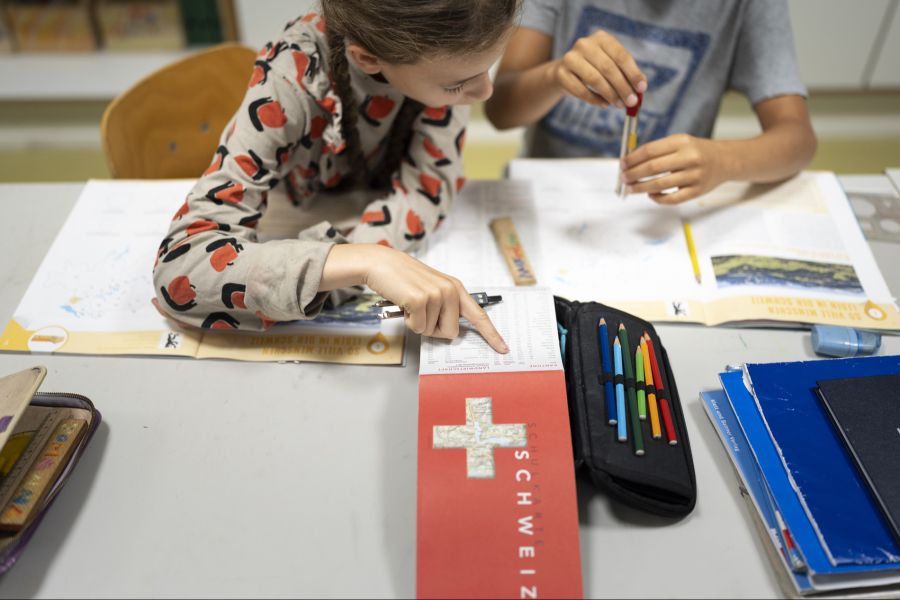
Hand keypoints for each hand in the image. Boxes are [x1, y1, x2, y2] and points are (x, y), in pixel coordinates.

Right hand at [328, 245, 508, 352]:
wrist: (382, 263)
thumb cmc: (404, 278)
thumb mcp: (432, 288)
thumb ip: (446, 305)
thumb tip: (450, 330)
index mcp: (456, 288)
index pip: (479, 315)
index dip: (491, 334)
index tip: (503, 348)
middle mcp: (450, 291)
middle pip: (451, 332)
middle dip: (434, 329)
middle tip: (421, 313)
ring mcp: (436, 295)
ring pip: (431, 331)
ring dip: (417, 323)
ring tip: (410, 303)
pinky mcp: (420, 300)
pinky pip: (417, 328)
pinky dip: (407, 321)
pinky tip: (403, 304)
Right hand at [554, 30, 645, 108]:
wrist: (564, 72)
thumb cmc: (594, 68)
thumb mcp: (611, 65)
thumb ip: (627, 74)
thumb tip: (641, 88)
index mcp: (602, 38)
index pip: (621, 56)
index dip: (633, 73)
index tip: (642, 88)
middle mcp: (585, 44)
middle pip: (608, 68)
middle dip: (622, 87)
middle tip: (631, 101)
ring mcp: (571, 58)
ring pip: (595, 79)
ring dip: (610, 95)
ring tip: (619, 105)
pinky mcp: (562, 74)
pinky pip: (582, 91)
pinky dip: (596, 100)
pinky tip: (604, 104)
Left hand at [621, 134, 727, 203]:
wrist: (725, 160)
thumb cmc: (696, 151)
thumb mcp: (680, 142)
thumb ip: (658, 150)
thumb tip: (630, 161)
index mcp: (682, 142)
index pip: (650, 150)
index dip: (632, 159)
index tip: (622, 164)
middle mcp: (689, 158)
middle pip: (652, 168)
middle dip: (633, 174)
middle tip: (623, 178)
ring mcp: (694, 176)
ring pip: (660, 185)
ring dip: (640, 187)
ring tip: (631, 188)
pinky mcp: (697, 191)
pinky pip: (672, 199)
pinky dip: (657, 198)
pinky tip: (650, 194)